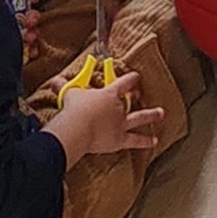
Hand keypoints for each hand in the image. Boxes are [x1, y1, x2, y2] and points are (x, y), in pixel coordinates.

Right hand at [48, 70, 164, 156]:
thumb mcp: (70, 93)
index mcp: (109, 94)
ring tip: (160, 113)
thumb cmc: (75, 109)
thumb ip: (64, 86)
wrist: (79, 128)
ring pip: (140, 118)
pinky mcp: (120, 139)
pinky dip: (145, 142)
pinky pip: (135, 140)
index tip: (135, 76)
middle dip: (136, 96)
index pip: (123, 83)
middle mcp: (118, 107)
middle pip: (131, 99)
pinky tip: (154, 141)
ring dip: (151, 115)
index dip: (130, 79)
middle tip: (141, 95)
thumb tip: (55, 81)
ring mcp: (121, 123)